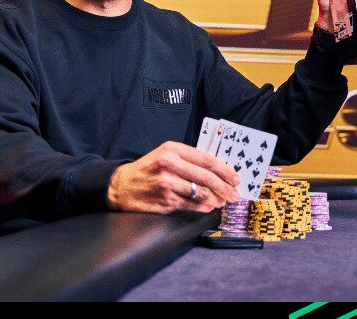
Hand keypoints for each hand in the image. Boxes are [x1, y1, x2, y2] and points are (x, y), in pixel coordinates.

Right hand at [107, 141, 240, 213]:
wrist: (122, 185)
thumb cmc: (148, 170)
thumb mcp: (166, 155)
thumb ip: (189, 160)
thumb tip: (218, 172)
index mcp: (172, 149)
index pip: (206, 159)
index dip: (224, 170)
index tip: (235, 178)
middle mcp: (169, 164)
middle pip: (206, 177)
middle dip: (225, 187)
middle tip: (234, 194)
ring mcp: (167, 183)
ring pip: (201, 192)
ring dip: (216, 199)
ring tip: (223, 201)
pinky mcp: (165, 200)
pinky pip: (191, 204)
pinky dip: (204, 207)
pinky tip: (209, 206)